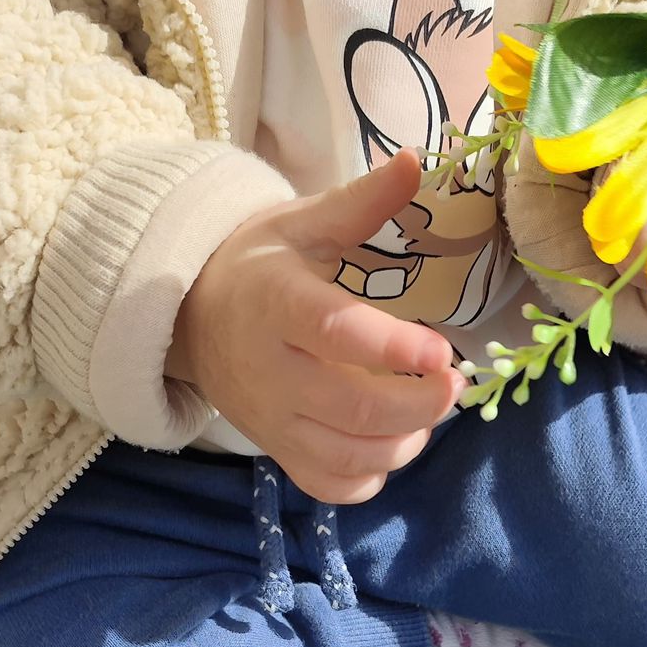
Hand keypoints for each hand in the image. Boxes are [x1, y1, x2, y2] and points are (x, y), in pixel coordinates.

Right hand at [171, 149, 464, 503]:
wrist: (191, 317)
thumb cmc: (260, 266)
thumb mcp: (302, 224)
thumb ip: (360, 202)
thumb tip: (417, 161)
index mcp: (276, 303)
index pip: (336, 334)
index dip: (395, 347)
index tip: (444, 351)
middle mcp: (270, 370)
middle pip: (352, 405)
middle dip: (419, 403)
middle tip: (454, 382)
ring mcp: (271, 419)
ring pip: (346, 454)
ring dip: (405, 442)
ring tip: (431, 410)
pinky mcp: (277, 450)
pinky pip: (328, 485)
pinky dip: (371, 476)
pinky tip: (393, 443)